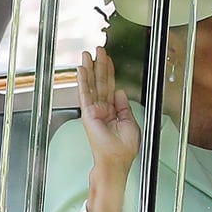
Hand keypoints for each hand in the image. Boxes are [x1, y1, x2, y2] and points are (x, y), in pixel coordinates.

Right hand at [77, 45, 140, 211]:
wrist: (115, 162)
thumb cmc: (123, 150)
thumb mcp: (130, 123)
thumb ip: (124, 107)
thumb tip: (121, 92)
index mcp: (113, 111)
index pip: (111, 87)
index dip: (111, 73)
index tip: (108, 59)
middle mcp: (102, 109)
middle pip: (101, 82)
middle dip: (100, 65)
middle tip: (98, 49)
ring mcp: (94, 111)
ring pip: (92, 85)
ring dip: (90, 68)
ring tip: (87, 53)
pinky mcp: (88, 114)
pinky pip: (85, 94)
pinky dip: (83, 80)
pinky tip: (82, 69)